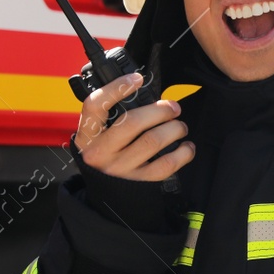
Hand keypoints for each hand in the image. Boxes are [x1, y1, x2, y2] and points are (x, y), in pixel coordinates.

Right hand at [74, 72, 193, 181]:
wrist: (105, 195)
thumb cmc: (106, 156)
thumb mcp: (98, 136)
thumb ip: (113, 117)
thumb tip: (144, 94)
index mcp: (87, 135)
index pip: (95, 105)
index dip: (117, 88)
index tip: (137, 78)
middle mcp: (100, 152)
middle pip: (132, 122)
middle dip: (160, 110)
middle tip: (173, 108)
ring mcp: (119, 169)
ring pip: (152, 141)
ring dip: (174, 129)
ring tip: (180, 127)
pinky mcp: (139, 182)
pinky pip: (166, 164)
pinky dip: (183, 153)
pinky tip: (186, 147)